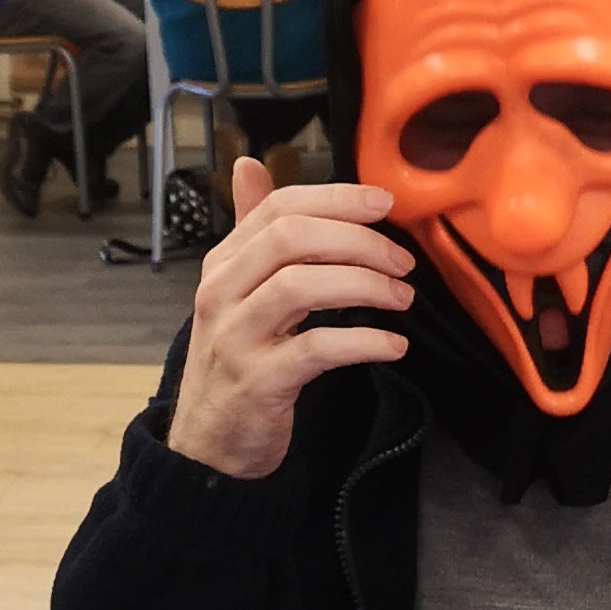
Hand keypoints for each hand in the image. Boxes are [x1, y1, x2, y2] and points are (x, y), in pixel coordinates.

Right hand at [165, 161, 410, 479]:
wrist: (208, 444)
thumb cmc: (235, 361)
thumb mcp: (236, 291)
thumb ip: (251, 231)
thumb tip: (249, 165)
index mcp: (223, 264)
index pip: (278, 208)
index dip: (336, 198)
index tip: (386, 204)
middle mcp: (223, 293)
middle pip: (290, 238)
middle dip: (358, 241)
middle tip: (402, 262)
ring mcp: (236, 337)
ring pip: (301, 286)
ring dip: (365, 286)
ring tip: (402, 299)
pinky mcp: (259, 382)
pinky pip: (316, 349)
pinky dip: (363, 343)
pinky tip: (393, 345)